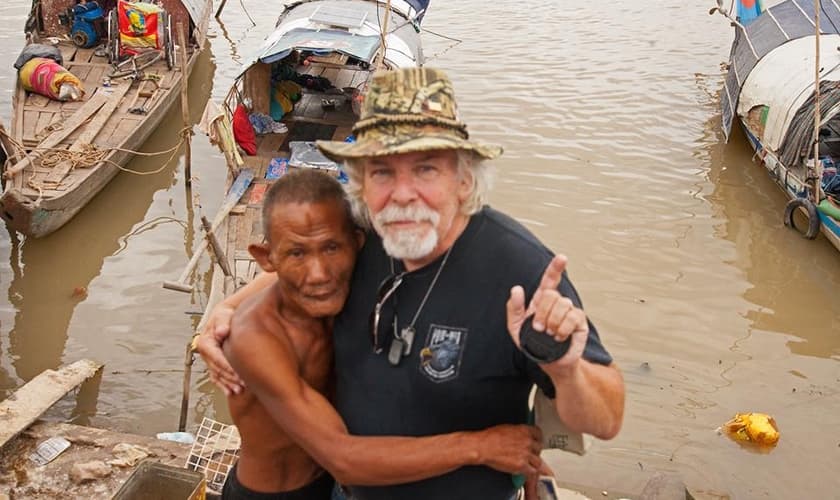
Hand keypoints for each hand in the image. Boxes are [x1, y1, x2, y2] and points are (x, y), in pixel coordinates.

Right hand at [195, 303, 244, 395]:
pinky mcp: (214, 364)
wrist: (224, 318)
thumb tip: (221, 332)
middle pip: (218, 369)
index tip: (239, 373)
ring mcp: (209, 360)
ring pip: (218, 376)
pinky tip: (230, 392)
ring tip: (239, 390)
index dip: (228, 367)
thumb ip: (223, 323)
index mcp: (205, 343)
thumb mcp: (223, 316)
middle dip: (230, 378)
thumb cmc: (224, 316)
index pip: (217, 358)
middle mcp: (205, 353)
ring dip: (227, 384)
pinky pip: (217, 378)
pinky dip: (223, 386)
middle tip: (243, 384)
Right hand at [475, 425, 549, 476]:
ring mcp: (526, 454)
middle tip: (529, 455)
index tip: (535, 442)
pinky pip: (532, 472)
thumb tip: (521, 437)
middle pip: (539, 448)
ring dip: (533, 464)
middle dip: (534, 452)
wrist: (483, 447)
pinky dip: (529, 474)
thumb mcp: (507, 428)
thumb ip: (518, 433)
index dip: (537, 439)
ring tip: (527, 466)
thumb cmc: (490, 437)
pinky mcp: (522, 465)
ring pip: (538, 462)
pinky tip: (525, 473)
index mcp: (524, 430)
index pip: (538, 434)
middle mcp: (527, 441)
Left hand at [506, 255, 587, 370]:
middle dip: (542, 313)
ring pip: (563, 304)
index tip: (562, 258)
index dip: (555, 268)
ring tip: (549, 334)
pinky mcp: (579, 323)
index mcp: (542, 301)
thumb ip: (513, 308)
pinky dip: (562, 329)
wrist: (550, 363)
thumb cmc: (534, 344)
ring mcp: (570, 312)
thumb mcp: (515, 327)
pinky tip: (559, 337)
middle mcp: (558, 303)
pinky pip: (572, 318)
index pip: (550, 280)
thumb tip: (516, 289)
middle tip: (538, 328)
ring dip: (552, 322)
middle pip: (552, 294)